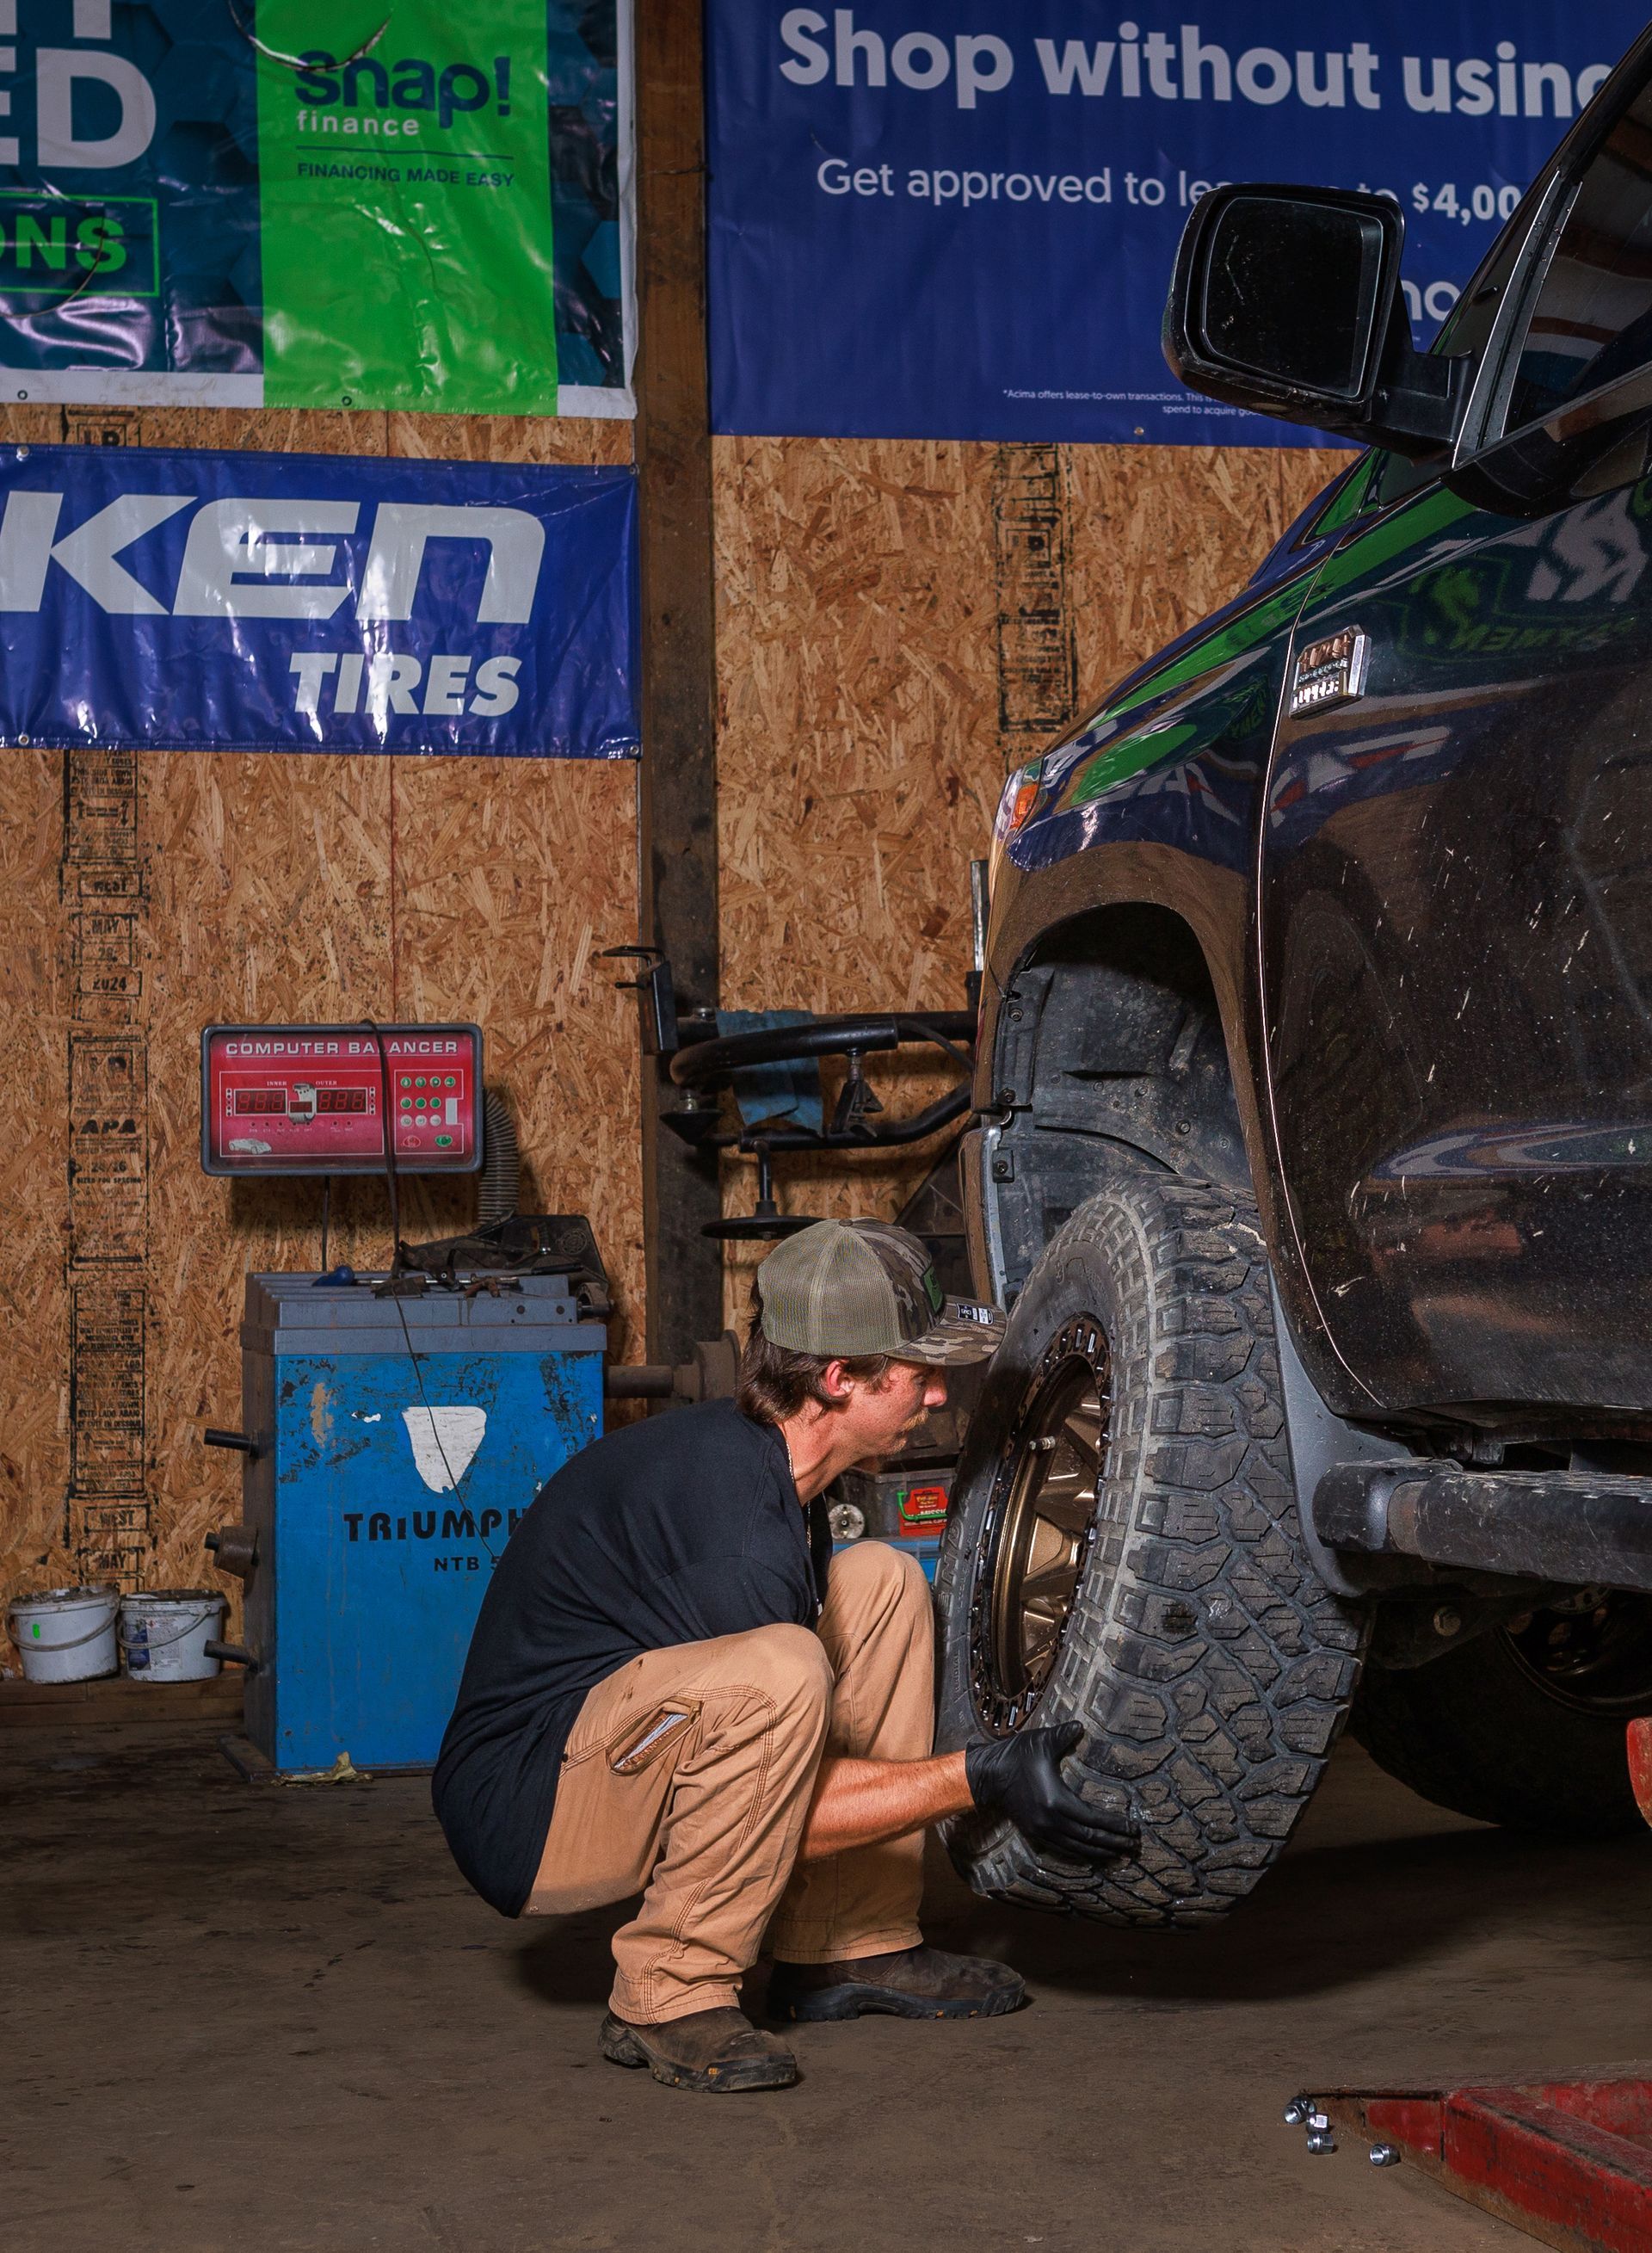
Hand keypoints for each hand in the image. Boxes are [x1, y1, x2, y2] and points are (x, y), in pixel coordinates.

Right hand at [965, 1722, 1137, 1860]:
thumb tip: (1081, 1726)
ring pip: (1077, 1848)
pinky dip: (1081, 1853)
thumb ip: (1064, 1735)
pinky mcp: (1035, 1834)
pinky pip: (1064, 1849)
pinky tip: (1092, 1854)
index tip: (1134, 1828)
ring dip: (1100, 1852)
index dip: (1116, 1826)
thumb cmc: (1016, 1756)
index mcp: (1057, 1801)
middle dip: (1114, 1843)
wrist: (987, 1776)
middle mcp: (1051, 1821)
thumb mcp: (1041, 1742)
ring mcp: (1042, 1831)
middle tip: (1134, 1847)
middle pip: (1089, 1839)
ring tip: (1119, 1853)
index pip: (1094, 1819)